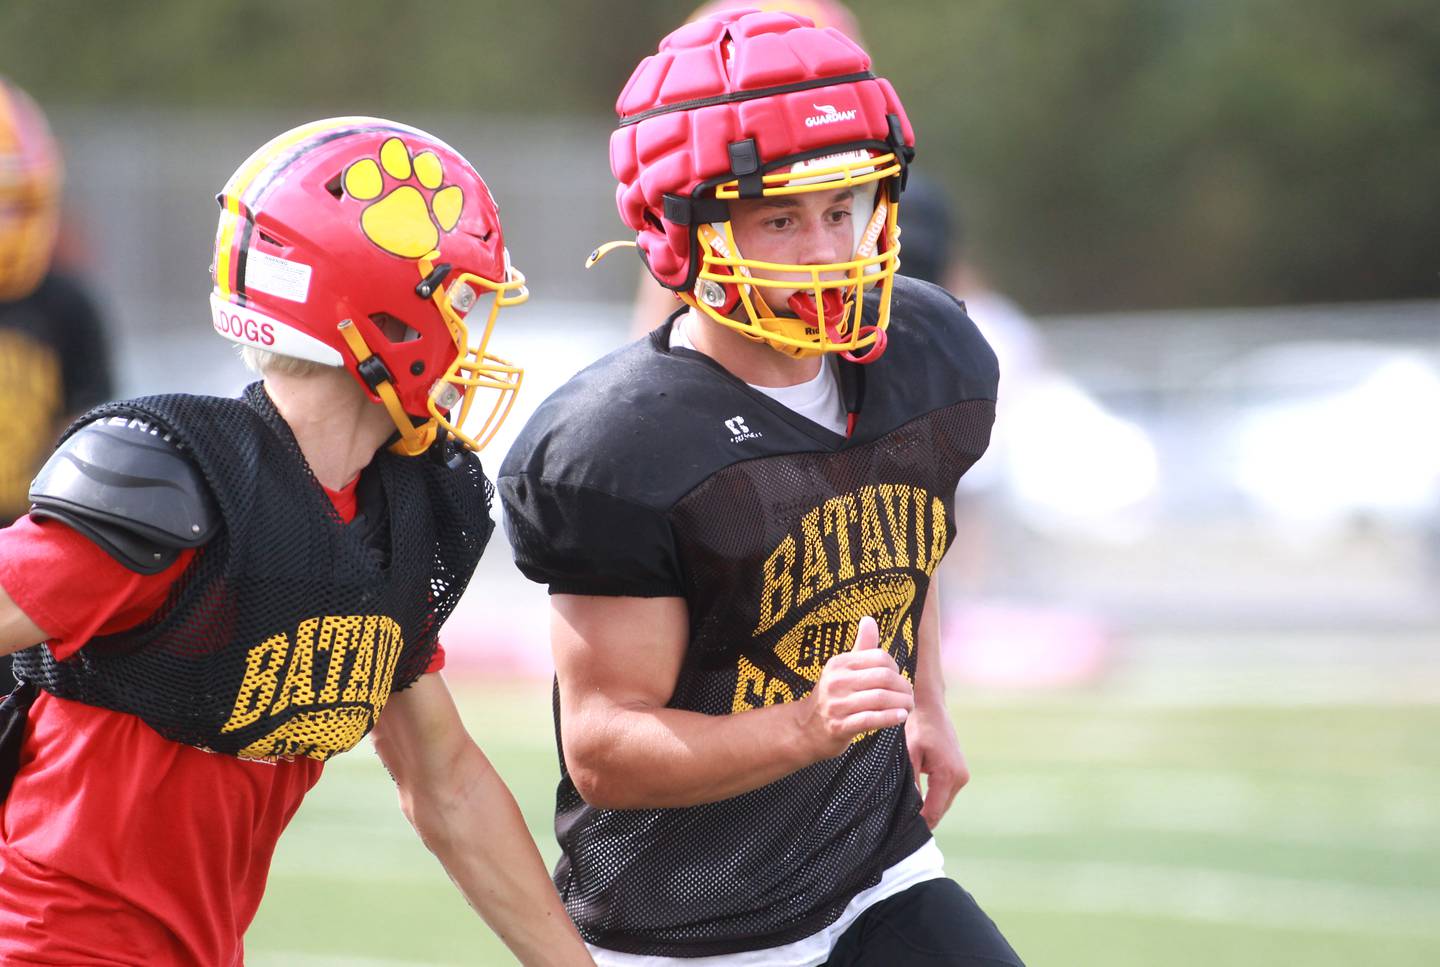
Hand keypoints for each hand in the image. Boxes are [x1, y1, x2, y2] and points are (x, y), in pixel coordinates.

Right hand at [799, 616, 913, 758]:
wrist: (806, 729)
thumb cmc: (833, 696)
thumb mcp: (843, 669)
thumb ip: (860, 646)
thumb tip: (869, 619)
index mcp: (839, 663)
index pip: (879, 658)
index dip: (896, 668)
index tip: (899, 680)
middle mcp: (836, 681)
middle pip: (883, 678)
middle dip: (903, 687)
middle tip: (910, 696)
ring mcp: (836, 705)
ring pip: (880, 699)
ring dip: (902, 703)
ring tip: (908, 707)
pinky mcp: (839, 726)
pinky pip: (871, 719)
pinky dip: (890, 717)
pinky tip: (901, 716)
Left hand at [905, 700, 969, 828]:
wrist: (930, 707)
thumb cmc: (916, 727)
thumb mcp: (908, 755)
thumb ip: (909, 783)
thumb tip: (907, 809)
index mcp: (947, 775)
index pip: (933, 812)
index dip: (919, 825)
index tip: (901, 833)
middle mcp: (960, 777)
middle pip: (939, 810)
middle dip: (922, 818)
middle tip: (899, 827)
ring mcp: (962, 774)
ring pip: (942, 802)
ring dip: (927, 808)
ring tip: (905, 815)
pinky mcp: (959, 771)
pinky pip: (944, 792)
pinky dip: (932, 797)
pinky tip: (916, 800)